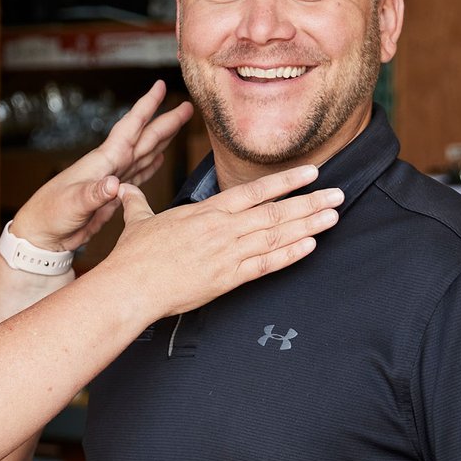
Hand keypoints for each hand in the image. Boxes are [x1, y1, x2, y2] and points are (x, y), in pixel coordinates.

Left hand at [11, 82, 191, 252]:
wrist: (43, 235)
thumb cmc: (50, 215)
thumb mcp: (72, 204)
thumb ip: (94, 194)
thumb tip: (115, 184)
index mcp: (102, 161)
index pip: (129, 128)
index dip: (146, 107)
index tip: (160, 87)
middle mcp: (110, 166)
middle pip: (144, 138)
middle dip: (166, 122)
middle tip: (188, 107)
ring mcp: (113, 180)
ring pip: (144, 154)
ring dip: (162, 140)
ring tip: (179, 126)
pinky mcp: (114, 196)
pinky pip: (138, 175)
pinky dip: (151, 166)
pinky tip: (160, 159)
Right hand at [103, 166, 342, 318]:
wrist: (130, 287)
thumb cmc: (132, 256)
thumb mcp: (137, 222)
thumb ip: (137, 204)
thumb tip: (122, 191)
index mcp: (206, 212)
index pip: (254, 191)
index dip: (285, 182)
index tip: (310, 173)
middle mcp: (222, 229)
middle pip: (275, 212)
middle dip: (310, 202)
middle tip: (338, 193)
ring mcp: (228, 254)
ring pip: (277, 235)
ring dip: (309, 225)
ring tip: (333, 216)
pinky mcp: (228, 279)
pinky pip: (267, 265)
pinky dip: (291, 255)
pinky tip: (311, 246)